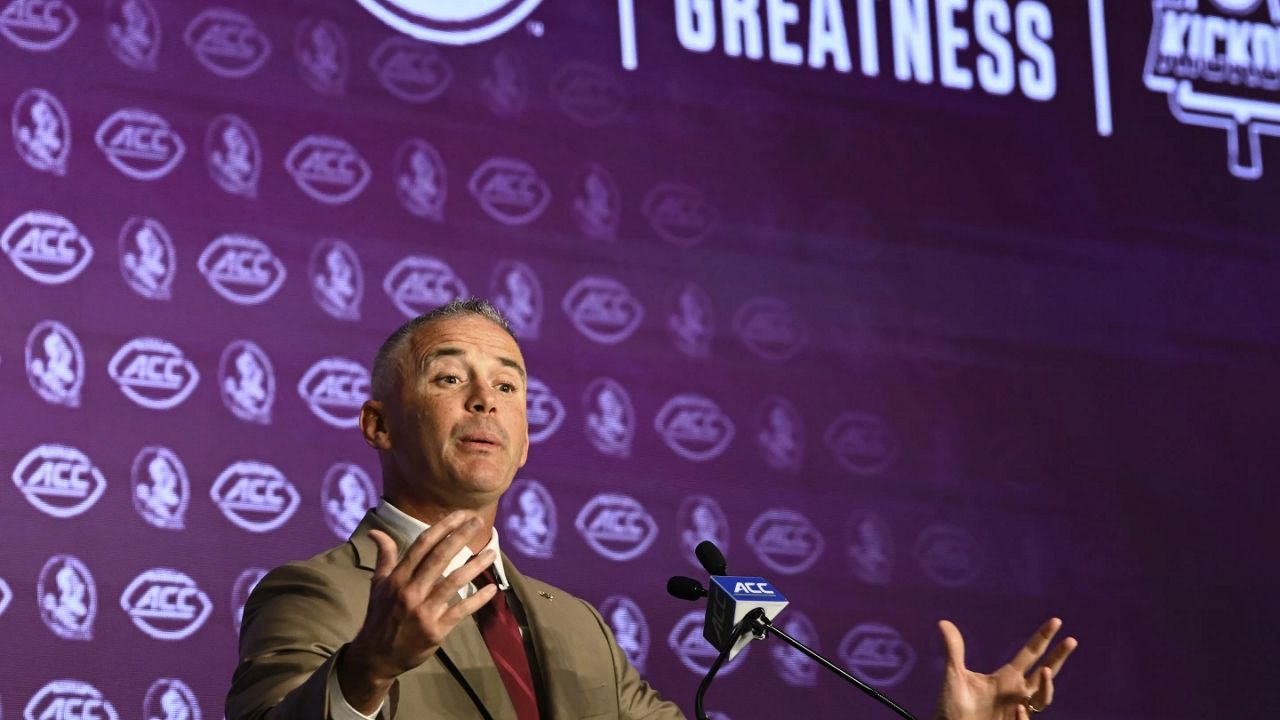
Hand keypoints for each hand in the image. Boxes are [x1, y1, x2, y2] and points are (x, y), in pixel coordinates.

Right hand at [337, 512, 497, 713]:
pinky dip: (478, 598)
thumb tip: (377, 532)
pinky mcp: (435, 629)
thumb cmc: (379, 616)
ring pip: (454, 581)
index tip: (460, 515)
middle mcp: (410, 590)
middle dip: (461, 536)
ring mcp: (423, 611)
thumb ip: (384, 557)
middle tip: (478, 521)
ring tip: (492, 553)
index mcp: (397, 577)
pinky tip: (492, 588)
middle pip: (440, 557)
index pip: (423, 545)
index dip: (443, 527)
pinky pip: (461, 610)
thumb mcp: (377, 585)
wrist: (376, 656)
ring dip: (476, 565)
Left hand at [934, 618, 1077, 719]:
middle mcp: (1018, 692)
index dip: (1043, 638)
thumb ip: (954, 650)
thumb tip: (943, 622)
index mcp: (1007, 677)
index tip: (1056, 621)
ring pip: (1042, 698)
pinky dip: (1022, 716)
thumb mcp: (955, 675)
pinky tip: (1018, 708)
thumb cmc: (953, 706)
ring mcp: (1018, 711)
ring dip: (1047, 686)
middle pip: (1046, 673)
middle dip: (1059, 657)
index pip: (1030, 653)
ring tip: (1046, 671)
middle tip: (1071, 640)